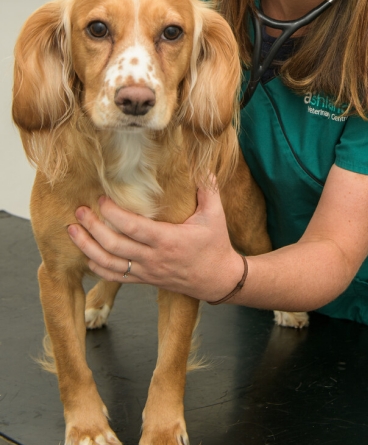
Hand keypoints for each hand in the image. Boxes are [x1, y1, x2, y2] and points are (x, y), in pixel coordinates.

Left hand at [67, 184, 244, 301]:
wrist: (218, 278)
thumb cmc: (215, 244)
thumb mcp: (215, 215)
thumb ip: (208, 188)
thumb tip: (202, 164)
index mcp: (167, 240)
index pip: (132, 227)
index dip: (112, 214)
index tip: (102, 199)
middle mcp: (153, 258)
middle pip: (113, 246)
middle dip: (92, 228)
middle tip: (80, 211)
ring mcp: (146, 272)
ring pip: (108, 264)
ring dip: (87, 247)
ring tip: (72, 231)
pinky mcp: (145, 280)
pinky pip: (115, 277)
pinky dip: (97, 267)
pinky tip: (86, 254)